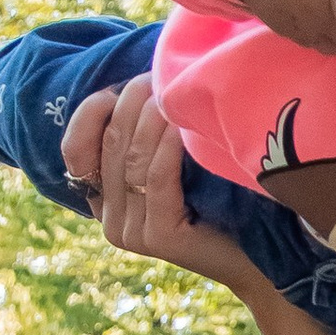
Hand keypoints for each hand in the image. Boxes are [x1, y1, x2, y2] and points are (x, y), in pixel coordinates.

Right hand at [63, 81, 335, 334]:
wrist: (260, 259)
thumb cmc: (221, 203)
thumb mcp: (175, 165)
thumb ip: (146, 138)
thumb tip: (139, 82)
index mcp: (104, 201)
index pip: (75, 150)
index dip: (91, 114)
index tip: (118, 87)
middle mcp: (110, 220)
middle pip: (110, 146)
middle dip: (130, 103)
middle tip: (155, 75)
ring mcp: (131, 233)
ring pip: (132, 159)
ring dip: (151, 117)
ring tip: (170, 90)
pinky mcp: (158, 237)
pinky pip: (156, 178)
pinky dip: (168, 145)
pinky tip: (182, 123)